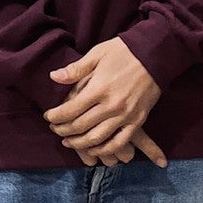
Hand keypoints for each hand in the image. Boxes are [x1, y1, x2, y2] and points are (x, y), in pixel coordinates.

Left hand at [44, 37, 166, 166]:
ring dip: (79, 143)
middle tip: (54, 129)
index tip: (48, 116)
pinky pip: (119, 143)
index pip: (70, 110)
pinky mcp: (137, 121)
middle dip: (63, 130)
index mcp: (99, 88)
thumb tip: (53, 77)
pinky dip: (105, 150)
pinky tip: (94, 149)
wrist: (155, 54)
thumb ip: (76, 69)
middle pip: (80, 126)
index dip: (55, 116)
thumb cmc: (123, 52)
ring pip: (97, 138)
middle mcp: (111, 105)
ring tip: (68, 141)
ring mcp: (125, 115)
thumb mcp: (97, 54)